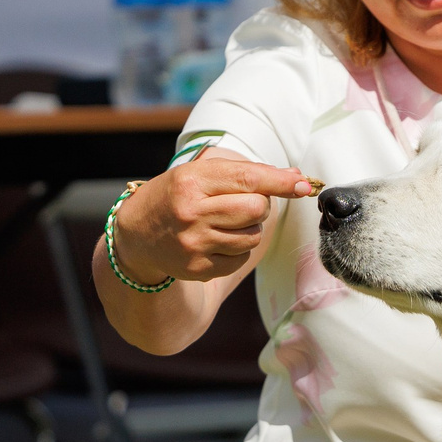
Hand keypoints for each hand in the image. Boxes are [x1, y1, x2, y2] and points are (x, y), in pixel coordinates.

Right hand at [113, 156, 317, 284]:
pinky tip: (218, 240)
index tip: (304, 184)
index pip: (248, 180)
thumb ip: (245, 173)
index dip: (281, 182)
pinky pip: (241, 258)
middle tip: (243, 203)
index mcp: (191, 182)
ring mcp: (194, 244)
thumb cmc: (175, 197)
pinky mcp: (198, 269)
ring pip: (252, 236)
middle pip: (256, 209)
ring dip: (250, 228)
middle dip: (260, 206)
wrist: (136, 234)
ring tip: (226, 222)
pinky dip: (239, 248)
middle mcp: (191, 213)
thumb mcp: (199, 174)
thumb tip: (295, 177)